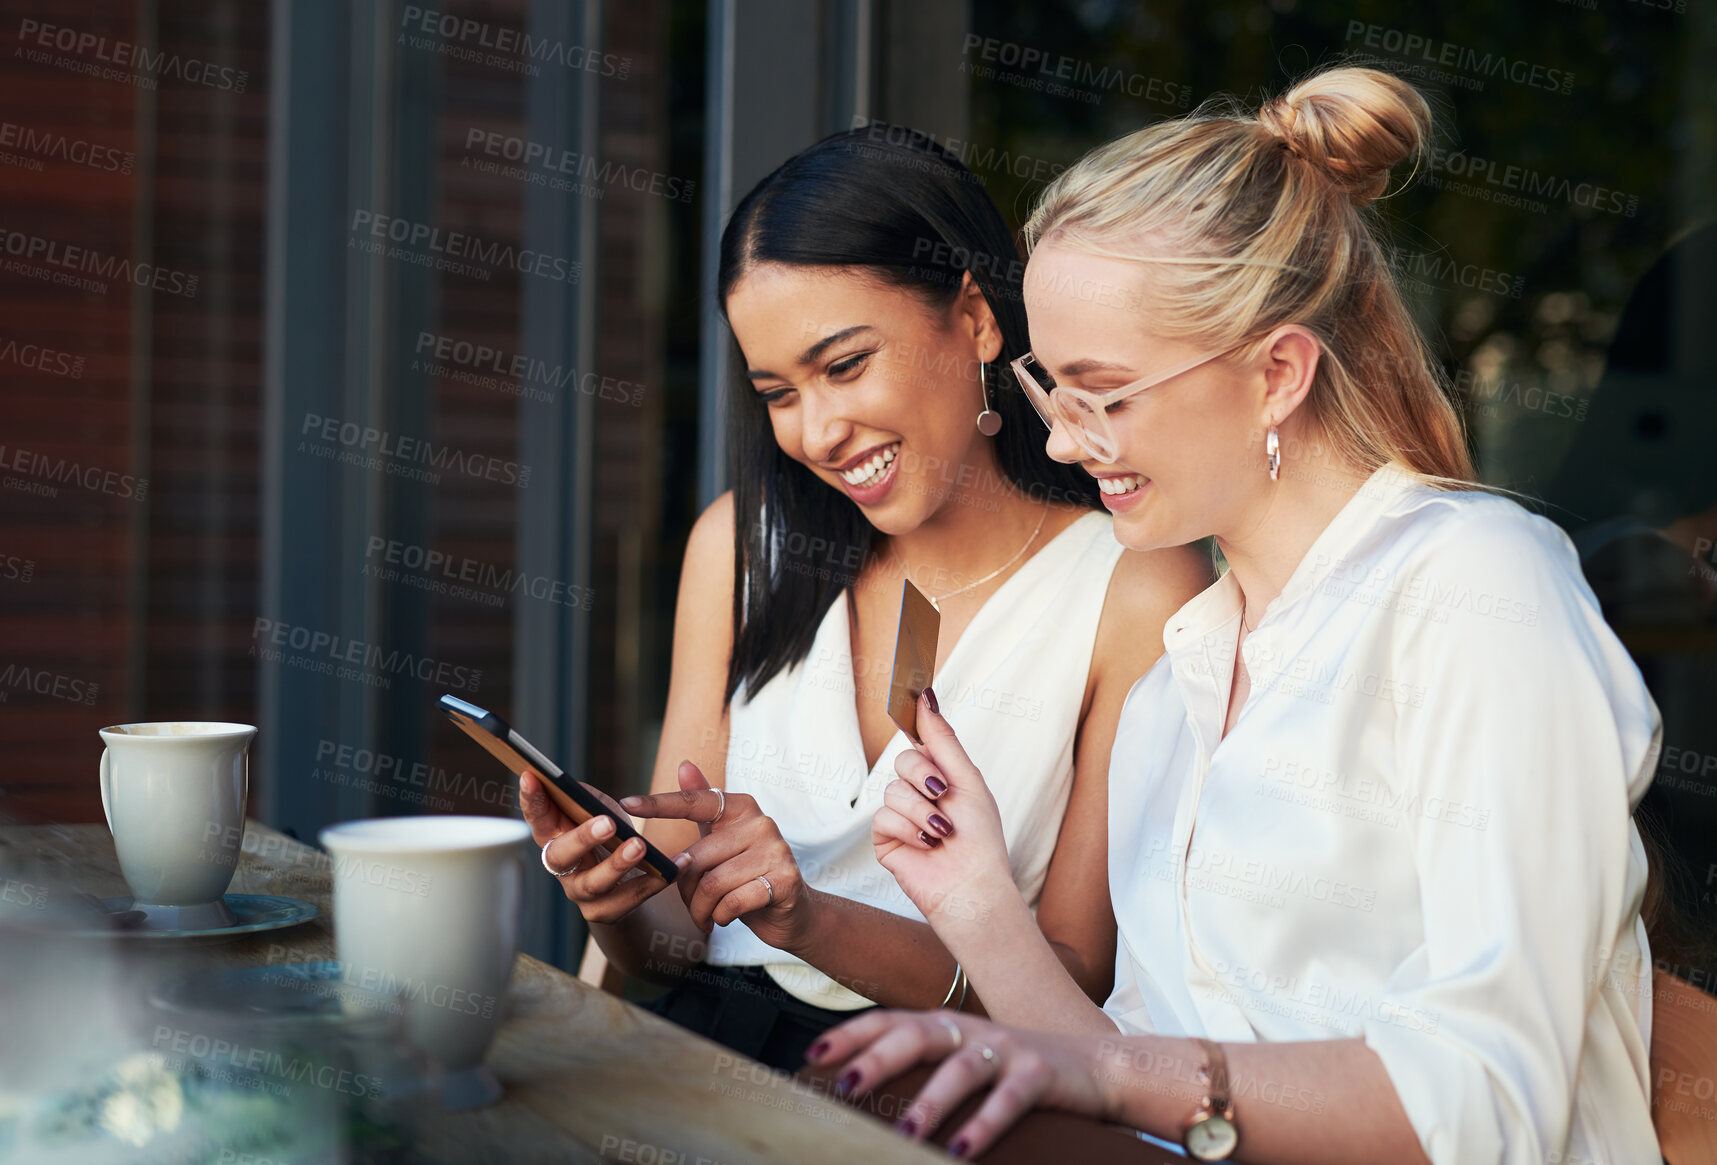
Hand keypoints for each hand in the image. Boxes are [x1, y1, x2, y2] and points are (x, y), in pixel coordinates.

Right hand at [521, 769, 679, 922]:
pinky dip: (658, 880)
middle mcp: (562, 868)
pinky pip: (633, 898)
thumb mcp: (600, 813)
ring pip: (595, 883)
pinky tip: (679, 863)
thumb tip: (576, 787)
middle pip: (560, 856)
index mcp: (554, 837)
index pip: (536, 817)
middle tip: (607, 822)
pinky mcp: (608, 912)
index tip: (530, 774)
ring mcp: (582, 893)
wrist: (625, 889)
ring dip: (618, 864)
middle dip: (582, 838)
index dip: (530, 799)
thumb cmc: (608, 838)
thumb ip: (589, 800)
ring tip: (640, 845)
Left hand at [621, 762, 816, 949]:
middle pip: (697, 857)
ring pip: (712, 884)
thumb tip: (684, 764)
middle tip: (691, 904)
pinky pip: (731, 902)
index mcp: (742, 808)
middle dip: (685, 889)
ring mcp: (776, 851)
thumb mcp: (722, 838)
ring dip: (700, 909)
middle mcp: (761, 823)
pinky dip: (720, 917)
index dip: (659, 804)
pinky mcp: (784, 880)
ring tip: (705, 916)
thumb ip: (703, 806)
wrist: (792, 912)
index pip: (694, 802)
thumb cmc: (748, 875)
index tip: (626, 803)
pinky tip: (725, 918)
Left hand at [806, 1010, 1113, 1157]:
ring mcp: (1007, 1049)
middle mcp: (972, 1031)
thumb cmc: (1016, 1071)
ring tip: (906, 1131)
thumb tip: (862, 1087)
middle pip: (917, 1035)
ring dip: (931, 1100)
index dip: (851, 1034)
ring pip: (961, 1068)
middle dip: (878, 1058)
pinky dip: (984, 1124)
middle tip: (845, 1086)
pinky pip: (1008, 1100)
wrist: (1097, 1068)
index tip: (813, 1054)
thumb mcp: (967, 1062)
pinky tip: (962, 1150)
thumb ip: (924, 1069)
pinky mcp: (1040, 1074)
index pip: (890, 1021)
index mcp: (947, 1026)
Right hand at [873, 689, 1014, 930]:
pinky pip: (883, 818)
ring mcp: (900, 817)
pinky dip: (908, 830)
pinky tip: (927, 845)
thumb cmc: (980, 838)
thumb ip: (942, 739)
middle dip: (924, 777)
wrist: (972, 885)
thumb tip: (925, 697)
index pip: (921, 741)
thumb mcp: (966, 779)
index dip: (913, 719)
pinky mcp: (885, 841)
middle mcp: (918, 794)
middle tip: (943, 794)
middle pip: (903, 761)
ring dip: (922, 811)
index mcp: (941, 777)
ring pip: (892, 791)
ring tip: (942, 831)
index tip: (910, 689)